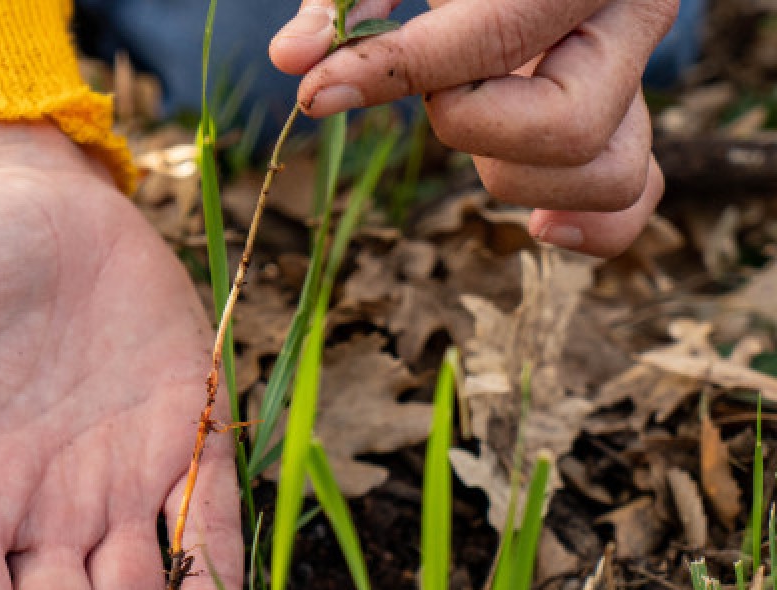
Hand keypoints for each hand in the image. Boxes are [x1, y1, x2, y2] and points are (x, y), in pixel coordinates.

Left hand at [269, 0, 677, 257]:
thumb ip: (347, 2)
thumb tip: (290, 59)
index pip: (493, 39)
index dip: (396, 73)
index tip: (320, 92)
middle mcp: (630, 18)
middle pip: (565, 129)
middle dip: (472, 129)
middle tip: (436, 91)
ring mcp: (637, 76)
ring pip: (610, 176)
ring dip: (518, 178)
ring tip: (467, 124)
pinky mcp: (627, 119)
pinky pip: (635, 196)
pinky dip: (595, 227)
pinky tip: (540, 229)